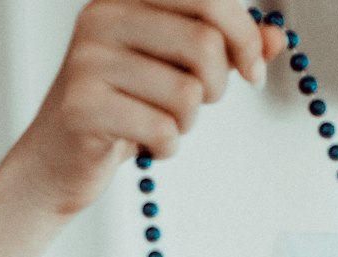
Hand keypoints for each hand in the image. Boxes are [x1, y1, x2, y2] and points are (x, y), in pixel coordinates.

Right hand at [7, 0, 286, 217]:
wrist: (60, 159)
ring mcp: (90, 60)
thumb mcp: (176, 69)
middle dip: (217, 85)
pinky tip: (144, 143)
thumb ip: (226, 48)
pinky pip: (163, 131)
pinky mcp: (85, 107)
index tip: (253, 69)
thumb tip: (277, 38)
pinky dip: (167, 147)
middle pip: (204, 45)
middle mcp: (103, 16)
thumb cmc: (124, 108)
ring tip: (159, 121)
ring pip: (187, 94)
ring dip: (187, 122)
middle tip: (199, 102)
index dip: (244, 36)